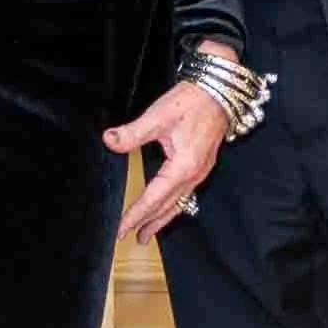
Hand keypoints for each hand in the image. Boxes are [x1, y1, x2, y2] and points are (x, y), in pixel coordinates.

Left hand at [103, 40, 233, 243]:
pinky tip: (169, 207)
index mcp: (183, 167)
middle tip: (132, 238)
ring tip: (148, 233)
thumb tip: (109, 140)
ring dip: (163, 218)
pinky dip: (174, 205)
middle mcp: (194, 174)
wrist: (218, 89)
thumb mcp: (158, 115)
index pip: (154, 199)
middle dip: (149, 223)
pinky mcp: (203, 164)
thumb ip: (132, 133)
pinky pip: (187, 193)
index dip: (136, 214)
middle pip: (168, 206)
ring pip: (180, 202)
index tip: (121, 229)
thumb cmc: (190, 101)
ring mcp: (201, 170)